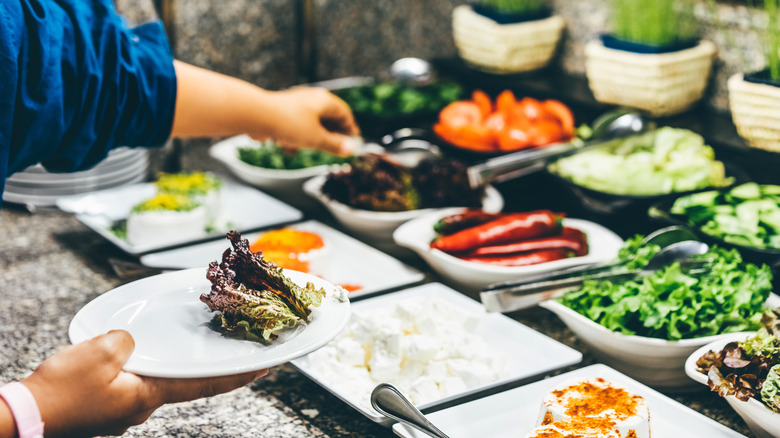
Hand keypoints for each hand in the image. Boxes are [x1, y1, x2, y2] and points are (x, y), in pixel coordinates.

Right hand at [20, 330, 264, 436]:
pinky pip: (130, 382)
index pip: (203, 384)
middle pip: (182, 381)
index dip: (236, 375)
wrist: (23, 419)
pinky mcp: (106, 406)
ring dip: (166, 365)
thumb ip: (128, 341)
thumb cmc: (61, 392)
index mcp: (149, 396)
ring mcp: (123, 409)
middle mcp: (141, 406)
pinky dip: (138, 367)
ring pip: (154, 381)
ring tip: (170, 346)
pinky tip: (128, 355)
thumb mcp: (101, 352)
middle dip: (201, 366)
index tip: (263, 368)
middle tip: (224, 349)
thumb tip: (131, 341)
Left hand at [263, 87, 359, 154]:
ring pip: (311, 123)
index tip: (353, 142)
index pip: (344, 113)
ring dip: (312, 138)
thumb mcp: (316, 139)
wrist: (257, 115)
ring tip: (310, 150)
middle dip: (331, 135)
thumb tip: (351, 150)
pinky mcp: (282, 112)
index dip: (350, 129)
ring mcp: (296, 105)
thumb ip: (334, 145)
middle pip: (328, 118)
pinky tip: (289, 149)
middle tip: (336, 149)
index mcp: (324, 101)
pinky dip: (296, 137)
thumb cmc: (290, 124)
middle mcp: (312, 99)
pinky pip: (295, 126)